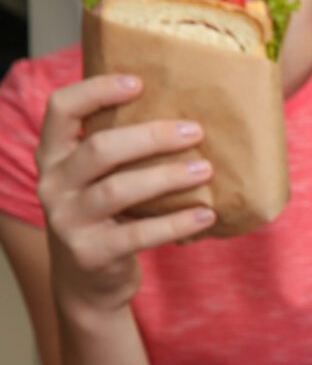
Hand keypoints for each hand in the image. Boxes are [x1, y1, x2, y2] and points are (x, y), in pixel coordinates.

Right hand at [36, 72, 216, 314]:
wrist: (89, 283)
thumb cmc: (107, 217)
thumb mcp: (98, 180)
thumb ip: (119, 152)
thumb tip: (186, 116)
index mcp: (54, 156)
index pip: (61, 109)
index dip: (96, 90)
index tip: (139, 82)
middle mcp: (53, 184)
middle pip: (99, 149)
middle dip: (150, 137)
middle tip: (195, 131)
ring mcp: (68, 220)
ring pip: (118, 189)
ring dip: (166, 177)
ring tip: (205, 170)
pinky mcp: (91, 252)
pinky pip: (138, 234)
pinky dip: (176, 223)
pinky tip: (206, 214)